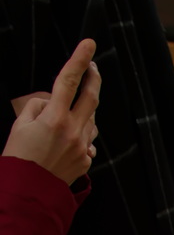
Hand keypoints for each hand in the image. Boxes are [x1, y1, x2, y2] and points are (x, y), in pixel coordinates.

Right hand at [3, 41, 99, 185]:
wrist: (28, 190)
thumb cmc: (19, 155)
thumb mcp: (21, 124)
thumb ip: (39, 107)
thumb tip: (53, 102)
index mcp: (54, 118)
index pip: (68, 81)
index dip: (78, 60)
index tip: (89, 44)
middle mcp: (74, 131)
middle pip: (91, 98)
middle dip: (93, 78)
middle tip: (93, 66)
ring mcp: (83, 146)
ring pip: (90, 119)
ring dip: (83, 110)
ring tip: (67, 112)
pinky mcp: (86, 159)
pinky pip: (88, 139)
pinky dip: (80, 133)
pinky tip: (68, 138)